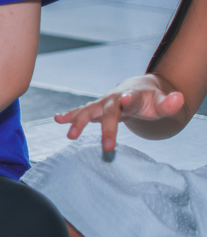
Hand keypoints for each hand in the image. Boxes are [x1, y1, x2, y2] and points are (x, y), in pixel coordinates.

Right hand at [54, 74, 184, 151]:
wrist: (139, 89)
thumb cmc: (152, 99)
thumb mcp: (164, 102)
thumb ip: (170, 103)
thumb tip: (179, 98)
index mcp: (132, 96)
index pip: (130, 98)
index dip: (127, 99)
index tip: (124, 100)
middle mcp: (114, 99)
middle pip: (107, 111)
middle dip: (106, 128)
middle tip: (108, 147)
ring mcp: (103, 104)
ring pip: (89, 111)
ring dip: (78, 122)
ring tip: (70, 135)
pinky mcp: (95, 109)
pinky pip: (80, 112)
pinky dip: (69, 116)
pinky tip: (57, 120)